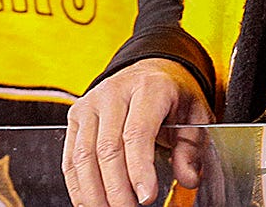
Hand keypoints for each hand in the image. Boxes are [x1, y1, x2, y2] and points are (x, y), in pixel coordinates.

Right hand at [65, 59, 213, 206]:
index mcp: (149, 87)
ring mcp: (91, 103)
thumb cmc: (172, 96)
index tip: (146, 197)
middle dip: (117, 188)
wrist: (149, 71)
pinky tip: (90, 201)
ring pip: (83, 156)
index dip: (140, 169)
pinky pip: (70, 157)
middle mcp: (115, 92)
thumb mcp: (195, 114)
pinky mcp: (75, 116)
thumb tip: (188, 179)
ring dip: (94, 191)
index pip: (137, 132)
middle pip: (107, 148)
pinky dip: (78, 185)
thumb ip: (192, 148)